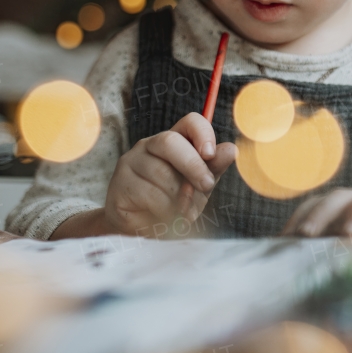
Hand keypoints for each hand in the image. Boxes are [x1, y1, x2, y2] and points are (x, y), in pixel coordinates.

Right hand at [100, 112, 237, 238]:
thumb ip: (213, 169)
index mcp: (174, 141)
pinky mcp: (120, 183)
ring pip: (161, 173)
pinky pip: (148, 194)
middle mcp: (149, 146)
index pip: (190, 122)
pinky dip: (163, 210)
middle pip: (170, 142)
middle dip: (192, 165)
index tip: (211, 154)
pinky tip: (163, 217)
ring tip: (182, 212)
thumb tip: (231, 150)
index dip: (203, 133)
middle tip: (206, 186)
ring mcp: (131, 162)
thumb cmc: (172, 204)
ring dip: (178, 198)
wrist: (140, 231)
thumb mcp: (199, 187)